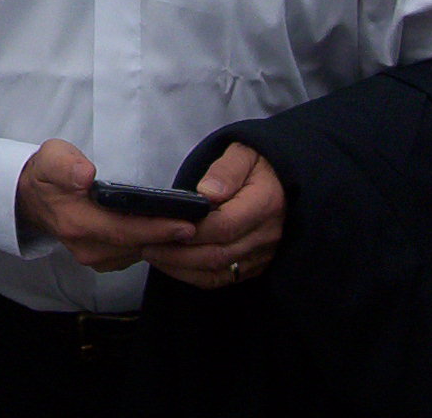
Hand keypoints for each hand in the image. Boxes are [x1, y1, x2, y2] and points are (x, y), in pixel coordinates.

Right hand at [15, 139, 196, 272]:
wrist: (30, 198)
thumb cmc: (46, 174)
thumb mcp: (50, 158)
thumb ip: (66, 164)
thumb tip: (85, 175)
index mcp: (77, 223)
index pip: (124, 231)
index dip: (156, 229)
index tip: (185, 223)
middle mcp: (87, 247)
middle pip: (137, 245)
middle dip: (170, 238)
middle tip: (204, 225)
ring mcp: (94, 257)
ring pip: (137, 253)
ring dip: (164, 243)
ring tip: (194, 227)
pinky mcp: (102, 258)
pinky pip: (133, 254)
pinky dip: (153, 245)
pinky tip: (170, 232)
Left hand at [141, 143, 283, 287]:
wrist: (284, 180)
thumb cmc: (258, 163)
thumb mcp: (243, 153)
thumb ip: (225, 171)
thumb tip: (207, 194)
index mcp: (265, 204)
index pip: (225, 226)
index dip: (193, 231)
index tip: (163, 226)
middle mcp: (267, 235)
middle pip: (218, 254)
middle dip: (179, 254)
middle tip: (147, 246)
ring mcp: (263, 254)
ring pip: (219, 271)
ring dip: (183, 268)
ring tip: (154, 255)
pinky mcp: (256, 265)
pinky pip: (224, 278)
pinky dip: (196, 276)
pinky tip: (173, 266)